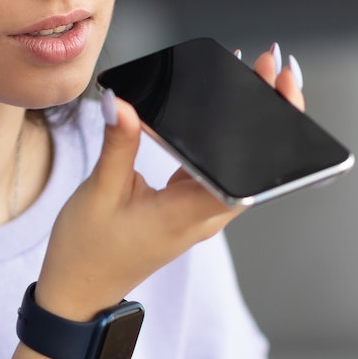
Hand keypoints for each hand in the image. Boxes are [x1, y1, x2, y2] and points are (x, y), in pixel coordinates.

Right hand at [33, 44, 299, 318]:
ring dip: (244, 121)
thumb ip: (117, 144)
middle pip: (252, 161)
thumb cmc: (87, 252)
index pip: (248, 169)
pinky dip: (219, 137)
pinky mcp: (185, 208)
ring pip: (235, 163)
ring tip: (251, 73)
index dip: (271, 127)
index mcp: (190, 214)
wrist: (79, 293)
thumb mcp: (99, 193)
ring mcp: (197, 212)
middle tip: (270, 65)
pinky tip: (215, 106)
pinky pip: (212, 168)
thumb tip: (121, 101)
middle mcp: (204, 215)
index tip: (278, 90)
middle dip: (267, 111)